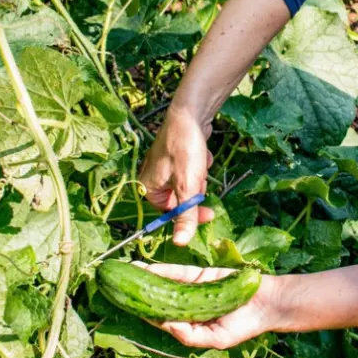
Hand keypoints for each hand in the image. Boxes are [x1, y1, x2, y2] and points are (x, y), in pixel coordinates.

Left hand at [137, 262, 274, 348]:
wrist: (267, 303)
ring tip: (126, 272)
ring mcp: (194, 289)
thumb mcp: (216, 339)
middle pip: (158, 300)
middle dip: (138, 294)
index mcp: (189, 325)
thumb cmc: (244, 326)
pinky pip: (179, 273)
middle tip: (116, 287)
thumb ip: (189, 335)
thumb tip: (164, 325)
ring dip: (146, 278)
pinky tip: (146, 268)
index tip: (124, 307)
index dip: (142, 314)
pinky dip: (163, 270)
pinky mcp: (202, 274)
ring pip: (165, 283)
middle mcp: (188, 306)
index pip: (161, 319)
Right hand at [139, 108, 214, 245]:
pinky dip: (200, 165)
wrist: (191, 113)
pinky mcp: (177, 158)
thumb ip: (185, 215)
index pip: (170, 214)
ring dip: (200, 177)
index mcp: (147, 188)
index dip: (190, 214)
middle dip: (196, 190)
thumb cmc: (184, 148)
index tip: (209, 213)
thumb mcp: (188, 185)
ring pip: (190, 185)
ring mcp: (165, 168)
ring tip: (200, 162)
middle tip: (201, 177)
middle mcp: (152, 179)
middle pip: (181, 200)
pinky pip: (193, 171)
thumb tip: (181, 243)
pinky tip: (202, 153)